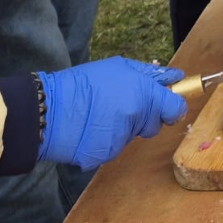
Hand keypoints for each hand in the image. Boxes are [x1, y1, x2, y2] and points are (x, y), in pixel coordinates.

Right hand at [36, 58, 186, 171]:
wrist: (47, 110)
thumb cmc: (82, 84)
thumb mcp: (118, 67)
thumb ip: (150, 74)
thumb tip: (176, 77)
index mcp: (142, 95)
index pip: (175, 109)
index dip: (174, 107)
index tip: (168, 105)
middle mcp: (135, 119)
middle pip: (155, 124)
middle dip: (145, 116)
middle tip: (123, 105)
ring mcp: (121, 139)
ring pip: (134, 135)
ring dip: (125, 126)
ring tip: (101, 114)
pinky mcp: (106, 154)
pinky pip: (115, 146)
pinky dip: (107, 138)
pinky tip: (91, 128)